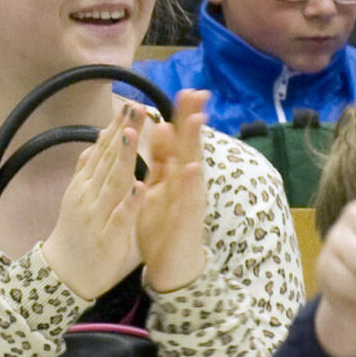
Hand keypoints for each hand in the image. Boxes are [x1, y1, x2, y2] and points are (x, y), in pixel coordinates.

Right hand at [41, 106, 141, 303]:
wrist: (65, 275)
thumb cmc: (79, 233)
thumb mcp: (80, 198)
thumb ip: (87, 171)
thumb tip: (93, 143)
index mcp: (87, 184)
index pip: (104, 150)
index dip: (118, 128)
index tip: (131, 104)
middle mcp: (90, 195)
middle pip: (109, 160)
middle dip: (124, 133)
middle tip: (137, 108)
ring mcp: (98, 215)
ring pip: (113, 183)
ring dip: (124, 159)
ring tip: (134, 135)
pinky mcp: (109, 237)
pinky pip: (120, 218)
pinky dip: (130, 203)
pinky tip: (140, 187)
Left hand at [133, 90, 208, 296]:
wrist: (172, 267)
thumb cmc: (163, 226)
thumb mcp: (157, 188)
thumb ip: (159, 160)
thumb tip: (161, 127)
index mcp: (173, 174)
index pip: (178, 140)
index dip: (182, 116)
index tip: (187, 90)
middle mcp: (185, 183)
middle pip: (190, 146)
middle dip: (192, 120)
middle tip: (197, 92)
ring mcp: (189, 200)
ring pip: (193, 167)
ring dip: (195, 144)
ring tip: (197, 119)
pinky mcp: (187, 220)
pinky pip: (189, 199)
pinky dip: (189, 183)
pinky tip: (191, 167)